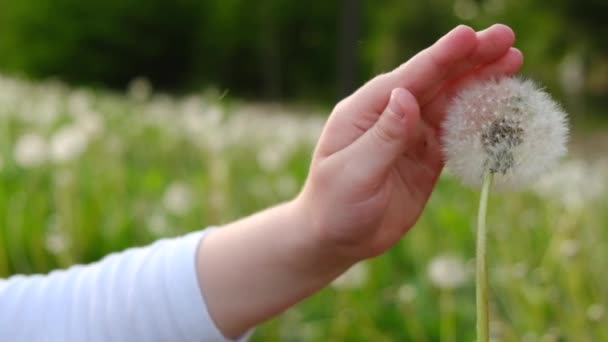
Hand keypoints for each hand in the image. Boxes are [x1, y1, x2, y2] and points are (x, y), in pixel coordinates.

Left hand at [297, 24, 521, 262]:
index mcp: (365, 111)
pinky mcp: (426, 157)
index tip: (469, 36)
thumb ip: (383, 137)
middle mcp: (390, 116)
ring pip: (450, 102)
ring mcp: (410, 135)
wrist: (338, 239)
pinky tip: (499, 104)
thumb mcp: (354, 173)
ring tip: (513, 61)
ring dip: (480, 83)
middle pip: (435, 81)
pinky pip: (456, 132)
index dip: (441, 57)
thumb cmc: (335, 206)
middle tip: (506, 38)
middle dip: (470, 60)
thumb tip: (406, 95)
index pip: (409, 78)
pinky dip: (478, 119)